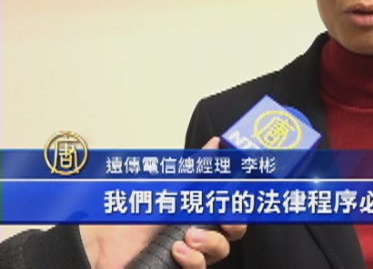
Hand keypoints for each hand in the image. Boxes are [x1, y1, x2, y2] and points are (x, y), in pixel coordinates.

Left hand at [80, 137, 246, 267]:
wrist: (104, 240)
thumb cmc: (134, 210)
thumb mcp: (170, 184)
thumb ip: (197, 166)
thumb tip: (217, 143)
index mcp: (200, 207)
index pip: (232, 205)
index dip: (242, 201)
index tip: (242, 193)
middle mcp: (200, 231)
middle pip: (234, 231)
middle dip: (234, 223)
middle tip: (224, 217)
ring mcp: (192, 253)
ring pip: (222, 251)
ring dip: (211, 242)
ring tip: (190, 235)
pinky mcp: (182, 268)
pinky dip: (193, 260)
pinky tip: (178, 251)